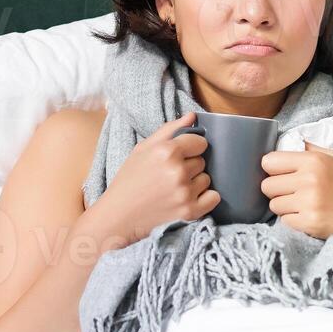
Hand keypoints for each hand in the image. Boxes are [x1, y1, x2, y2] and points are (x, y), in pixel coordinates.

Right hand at [98, 112, 220, 243]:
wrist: (119, 215)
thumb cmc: (129, 179)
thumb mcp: (143, 148)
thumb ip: (169, 129)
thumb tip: (192, 116)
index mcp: (166, 151)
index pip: (200, 142)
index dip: (190, 147)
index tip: (180, 155)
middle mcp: (178, 171)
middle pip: (202, 161)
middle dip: (190, 166)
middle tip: (170, 174)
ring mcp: (185, 192)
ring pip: (206, 179)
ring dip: (195, 182)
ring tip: (175, 188)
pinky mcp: (190, 211)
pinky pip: (213, 198)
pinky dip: (205, 198)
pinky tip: (187, 198)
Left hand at [260, 142, 332, 240]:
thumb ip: (310, 148)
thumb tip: (287, 141)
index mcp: (313, 160)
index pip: (269, 162)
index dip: (272, 169)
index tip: (280, 174)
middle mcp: (309, 180)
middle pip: (267, 185)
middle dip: (275, 190)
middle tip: (290, 192)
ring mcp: (309, 203)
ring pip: (274, 205)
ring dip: (283, 206)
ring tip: (300, 204)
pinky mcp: (310, 222)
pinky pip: (284, 221)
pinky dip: (292, 220)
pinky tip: (307, 215)